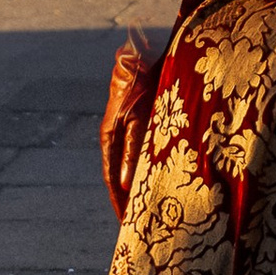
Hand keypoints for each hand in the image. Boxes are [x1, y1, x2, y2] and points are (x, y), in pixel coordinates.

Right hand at [98, 26, 160, 213]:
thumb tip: (128, 187)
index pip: (113, 179)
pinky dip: (152, 168)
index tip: (126, 226)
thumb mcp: (141, 116)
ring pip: (135, 164)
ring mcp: (129, 127)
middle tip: (141, 226)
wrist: (149, 47)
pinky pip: (145, 151)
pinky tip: (165, 176)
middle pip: (122, 175)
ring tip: (154, 208)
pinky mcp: (144, 119)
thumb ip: (135, 150)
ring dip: (143, 185)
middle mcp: (117, 134)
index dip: (120, 203)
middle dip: (130, 200)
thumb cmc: (144, 80)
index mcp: (110, 136)